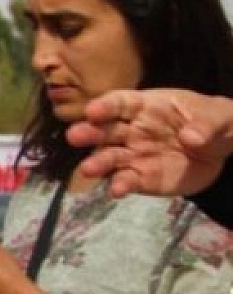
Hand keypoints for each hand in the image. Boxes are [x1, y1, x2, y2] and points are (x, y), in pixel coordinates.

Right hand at [67, 88, 232, 198]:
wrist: (222, 150)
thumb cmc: (215, 122)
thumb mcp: (221, 117)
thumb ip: (207, 124)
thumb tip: (191, 137)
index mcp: (146, 106)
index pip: (120, 103)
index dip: (105, 106)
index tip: (93, 112)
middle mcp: (131, 130)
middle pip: (105, 130)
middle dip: (89, 133)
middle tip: (75, 137)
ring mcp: (133, 155)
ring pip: (109, 158)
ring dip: (97, 163)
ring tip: (88, 170)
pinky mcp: (141, 178)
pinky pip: (127, 181)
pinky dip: (120, 186)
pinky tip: (116, 190)